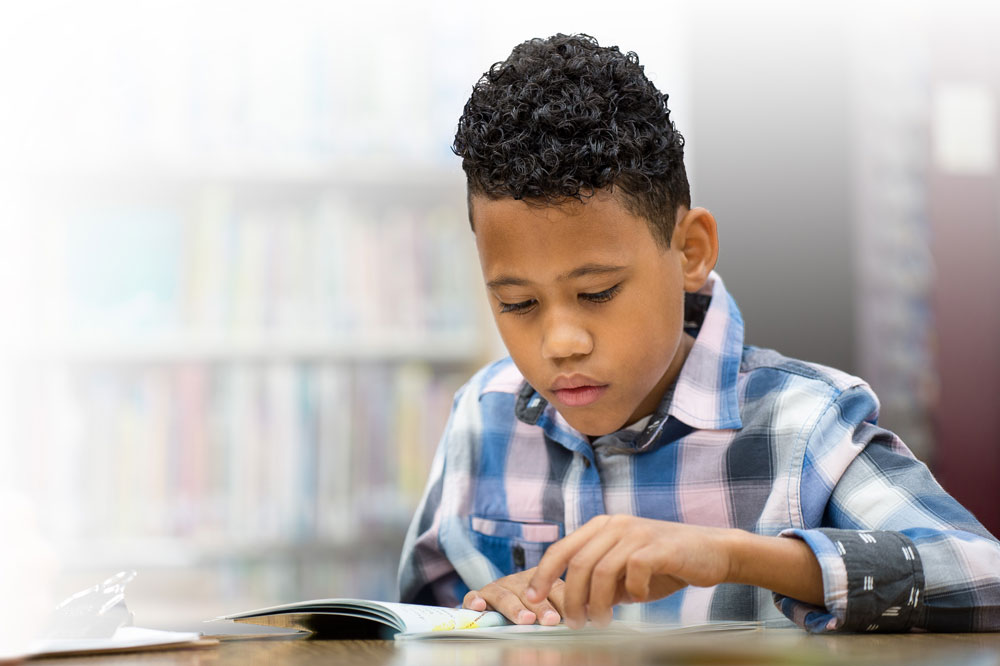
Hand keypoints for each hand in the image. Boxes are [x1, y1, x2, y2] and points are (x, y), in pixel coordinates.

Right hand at [463, 567, 565, 625]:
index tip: (570, 616)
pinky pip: (474, 596)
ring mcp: (497, 587)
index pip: (555, 588)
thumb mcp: (546, 608)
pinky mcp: (478, 596)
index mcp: (541, 581)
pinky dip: (476, 601)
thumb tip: (584, 620)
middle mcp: (518, 581)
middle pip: (530, 592)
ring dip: (515, 608)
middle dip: (541, 607)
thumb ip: (560, 612)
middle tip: (550, 620)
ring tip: (525, 619)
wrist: (498, 602)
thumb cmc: (528, 609)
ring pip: (505, 596)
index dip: (562, 602)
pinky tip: (480, 607)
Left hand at [525, 515, 736, 627]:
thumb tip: (573, 606)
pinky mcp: (658, 546)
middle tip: (575, 623)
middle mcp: (615, 524)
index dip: (543, 574)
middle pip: (578, 563)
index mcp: (602, 527)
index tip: (532, 599)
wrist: (713, 553)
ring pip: (601, 570)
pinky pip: (633, 571)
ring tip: (600, 622)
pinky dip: (631, 591)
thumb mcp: (626, 574)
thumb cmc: (666, 565)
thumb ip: (601, 583)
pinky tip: (637, 599)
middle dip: (571, 598)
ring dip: (596, 603)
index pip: (562, 549)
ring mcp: (636, 532)